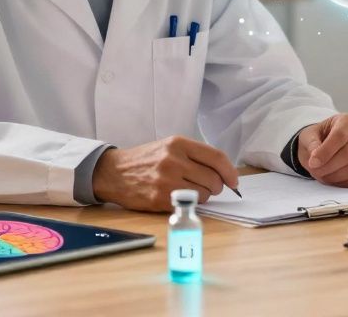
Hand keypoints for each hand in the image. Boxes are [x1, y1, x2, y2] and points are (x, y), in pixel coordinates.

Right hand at [91, 135, 239, 211]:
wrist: (114, 172)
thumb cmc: (146, 160)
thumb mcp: (170, 147)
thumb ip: (195, 156)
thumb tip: (224, 172)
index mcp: (179, 143)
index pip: (216, 157)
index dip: (230, 171)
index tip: (234, 180)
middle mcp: (174, 160)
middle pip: (213, 178)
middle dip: (217, 186)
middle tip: (209, 186)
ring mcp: (167, 180)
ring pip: (204, 193)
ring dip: (204, 195)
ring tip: (190, 190)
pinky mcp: (160, 198)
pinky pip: (189, 204)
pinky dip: (191, 203)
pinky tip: (181, 197)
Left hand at [297, 113, 347, 187]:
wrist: (326, 146)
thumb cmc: (317, 139)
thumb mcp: (308, 137)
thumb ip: (311, 144)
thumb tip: (315, 157)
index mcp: (347, 120)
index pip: (340, 135)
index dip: (326, 151)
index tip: (313, 162)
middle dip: (329, 166)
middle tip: (314, 170)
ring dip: (334, 176)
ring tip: (321, 174)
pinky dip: (343, 183)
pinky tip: (332, 179)